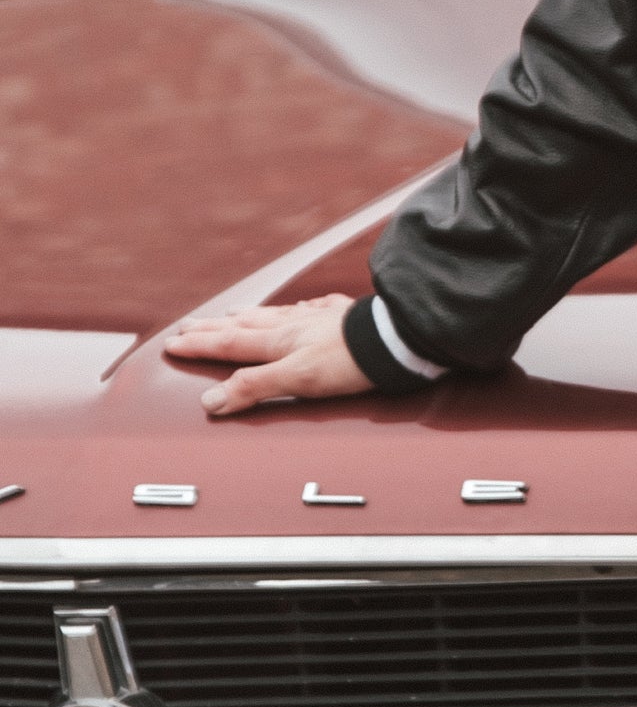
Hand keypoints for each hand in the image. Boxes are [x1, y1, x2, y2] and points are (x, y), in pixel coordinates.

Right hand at [165, 295, 374, 417]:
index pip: (229, 343)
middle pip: (244, 325)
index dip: (199, 345)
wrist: (395, 340)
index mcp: (278, 341)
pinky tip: (298, 306)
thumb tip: (211, 400)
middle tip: (188, 324)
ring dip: (248, 316)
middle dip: (213, 327)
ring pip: (273, 315)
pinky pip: (309, 309)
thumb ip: (254, 388)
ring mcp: (317, 318)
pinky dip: (294, 308)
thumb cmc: (349, 362)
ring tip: (231, 312)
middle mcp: (293, 325)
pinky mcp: (342, 318)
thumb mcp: (296, 380)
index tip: (173, 343)